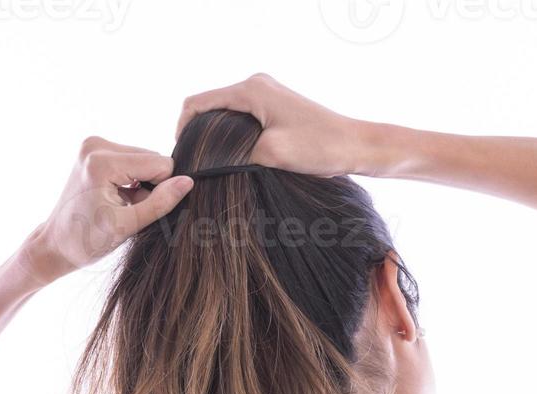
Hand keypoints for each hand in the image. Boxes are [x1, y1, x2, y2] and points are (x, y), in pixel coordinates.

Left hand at [25, 136, 193, 278]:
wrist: (55, 244)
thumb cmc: (86, 241)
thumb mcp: (128, 225)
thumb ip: (161, 202)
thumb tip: (188, 182)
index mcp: (102, 161)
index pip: (160, 163)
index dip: (161, 189)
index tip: (142, 209)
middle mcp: (96, 144)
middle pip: (152, 158)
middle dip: (149, 185)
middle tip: (130, 210)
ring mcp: (93, 145)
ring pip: (143, 159)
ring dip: (141, 183)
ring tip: (122, 205)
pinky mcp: (93, 150)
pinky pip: (130, 160)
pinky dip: (131, 180)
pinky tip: (117, 197)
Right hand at [175, 74, 373, 176]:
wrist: (355, 145)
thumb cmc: (319, 147)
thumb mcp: (271, 155)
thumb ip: (235, 155)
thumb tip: (211, 165)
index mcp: (251, 90)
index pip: (197, 103)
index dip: (181, 128)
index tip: (182, 156)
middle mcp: (256, 85)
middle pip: (209, 106)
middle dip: (197, 133)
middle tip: (195, 165)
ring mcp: (266, 94)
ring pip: (225, 114)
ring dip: (216, 136)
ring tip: (212, 164)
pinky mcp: (275, 106)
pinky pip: (241, 118)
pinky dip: (232, 135)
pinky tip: (234, 158)